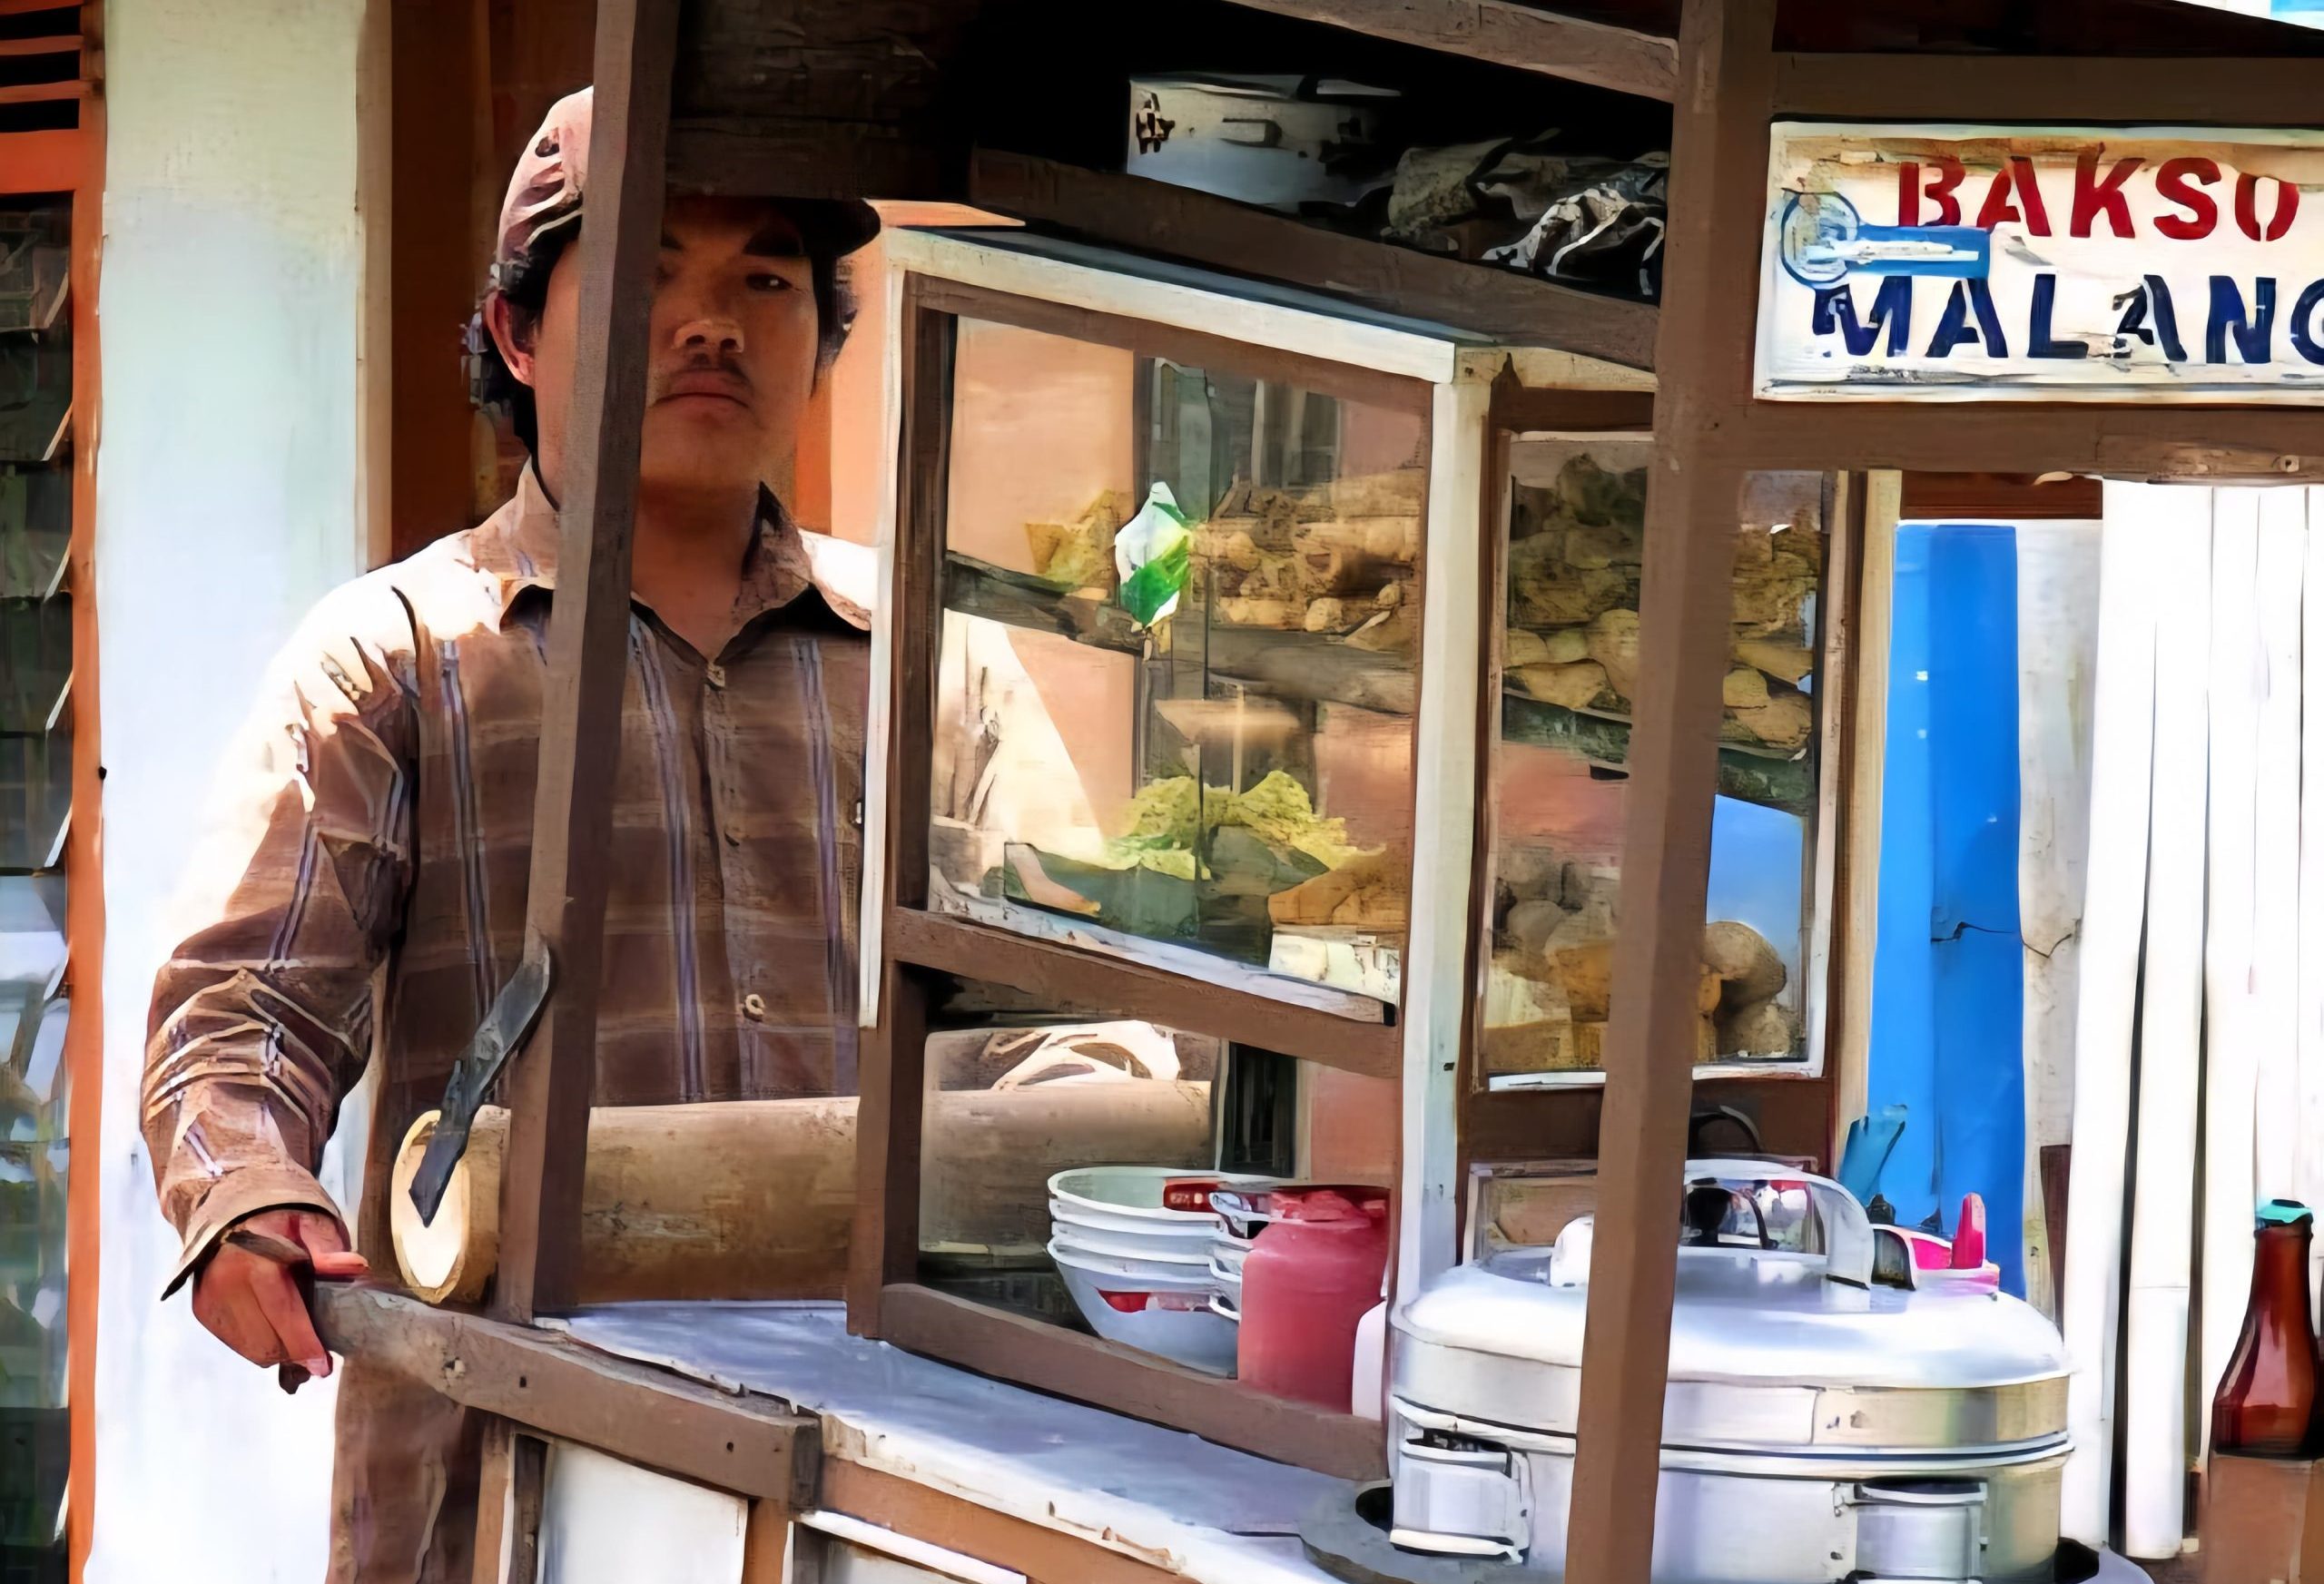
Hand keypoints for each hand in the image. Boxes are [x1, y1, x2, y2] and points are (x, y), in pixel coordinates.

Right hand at [191, 1208, 368, 1379]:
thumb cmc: (279, 1212)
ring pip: (249, 1348)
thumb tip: (354, 1266)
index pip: (284, 1315)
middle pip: (265, 1341)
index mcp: (257, 1262)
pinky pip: (235, 1341)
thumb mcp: (312, 1220)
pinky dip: (258, 1343)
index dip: (305, 1345)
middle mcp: (226, 1283)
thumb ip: (330, 1247)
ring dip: (276, 1352)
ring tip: (299, 1340)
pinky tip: (275, 1329)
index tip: (323, 1367)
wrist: (228, 1201)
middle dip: (294, 1353)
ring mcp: (209, 1298)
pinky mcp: (201, 1308)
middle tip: (317, 1351)